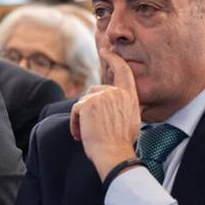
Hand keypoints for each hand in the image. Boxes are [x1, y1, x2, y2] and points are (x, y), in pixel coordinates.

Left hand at [70, 47, 140, 178]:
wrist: (114, 154)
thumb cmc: (121, 143)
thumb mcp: (130, 120)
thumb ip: (122, 105)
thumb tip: (113, 101)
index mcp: (130, 96)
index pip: (123, 71)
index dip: (114, 59)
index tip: (106, 50)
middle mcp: (117, 93)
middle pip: (94, 91)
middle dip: (88, 108)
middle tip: (90, 128)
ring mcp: (103, 96)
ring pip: (84, 101)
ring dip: (81, 118)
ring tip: (85, 133)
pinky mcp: (88, 103)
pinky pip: (75, 109)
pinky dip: (74, 123)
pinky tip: (79, 134)